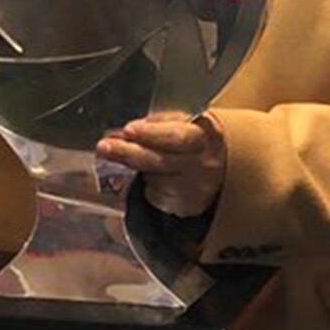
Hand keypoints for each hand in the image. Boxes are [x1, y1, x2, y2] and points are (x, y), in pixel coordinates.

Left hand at [99, 113, 225, 217]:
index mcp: (205, 134)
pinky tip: (154, 176)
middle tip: (105, 146)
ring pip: (154, 179)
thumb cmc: (193, 140)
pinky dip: (148, 185)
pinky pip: (156, 195)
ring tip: (132, 157)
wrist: (224, 170)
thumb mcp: (184, 122)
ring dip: (138, 168)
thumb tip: (123, 131)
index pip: (177, 136)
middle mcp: (204, 162)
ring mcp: (196, 187)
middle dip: (129, 152)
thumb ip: (157, 124)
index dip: (152, 133)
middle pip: (162, 160)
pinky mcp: (188, 206)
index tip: (129, 129)